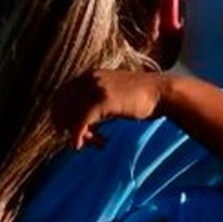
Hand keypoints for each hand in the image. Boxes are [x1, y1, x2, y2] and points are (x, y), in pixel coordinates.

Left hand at [53, 70, 169, 149]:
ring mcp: (95, 88)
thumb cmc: (141, 99)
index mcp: (90, 76)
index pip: (61, 94)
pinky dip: (77, 135)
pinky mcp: (103, 100)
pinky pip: (80, 121)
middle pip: (61, 104)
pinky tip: (81, 145)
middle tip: (83, 140)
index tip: (70, 130)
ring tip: (95, 143)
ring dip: (77, 134)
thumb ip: (97, 106)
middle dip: (66, 125)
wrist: (161, 93)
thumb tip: (84, 126)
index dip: (61, 114)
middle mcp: (89, 79)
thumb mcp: (113, 98)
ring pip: (70, 114)